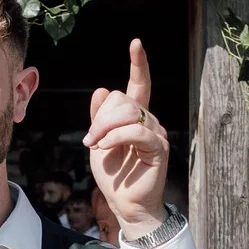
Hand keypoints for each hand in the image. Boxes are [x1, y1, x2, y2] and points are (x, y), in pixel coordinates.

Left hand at [85, 39, 169, 235]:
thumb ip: (100, 118)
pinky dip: (116, 137)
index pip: (139, 85)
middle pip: (123, 99)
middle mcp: (149, 121)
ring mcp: (156, 133)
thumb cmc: (114, 176)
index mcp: (135, 117)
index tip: (136, 43)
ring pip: (128, 112)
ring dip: (105, 128)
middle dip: (101, 118)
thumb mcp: (98, 142)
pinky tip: (105, 147)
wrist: (125, 204)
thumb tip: (102, 89)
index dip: (138, 64)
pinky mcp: (159, 148)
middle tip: (90, 140)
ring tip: (96, 146)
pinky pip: (137, 131)